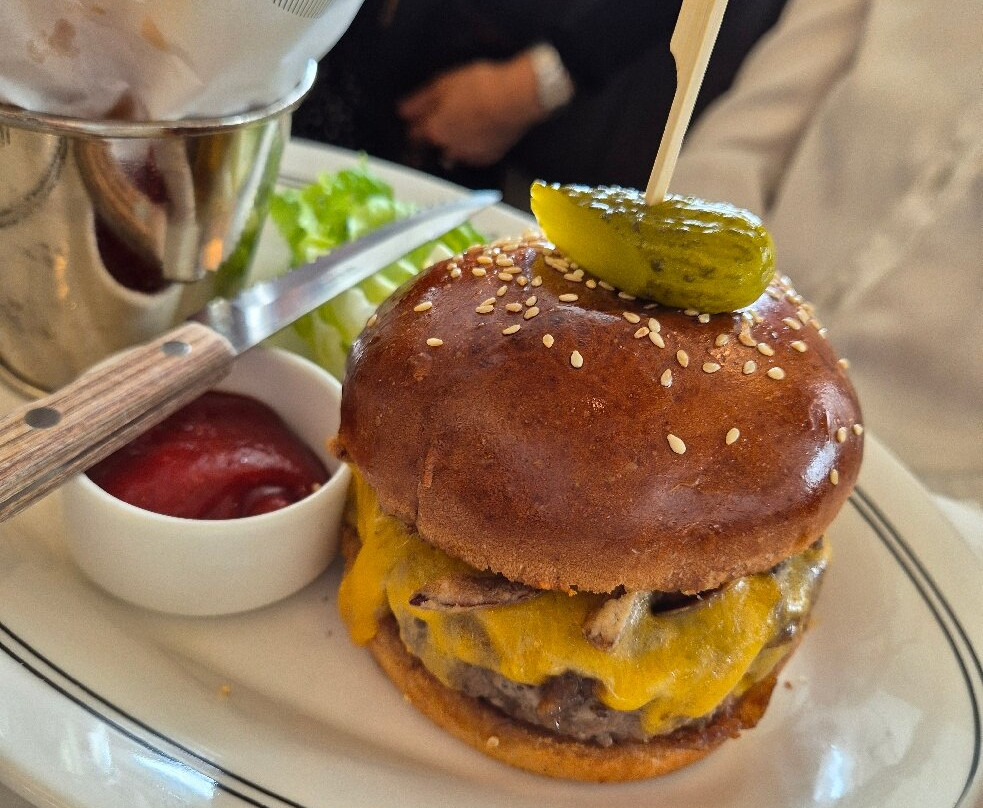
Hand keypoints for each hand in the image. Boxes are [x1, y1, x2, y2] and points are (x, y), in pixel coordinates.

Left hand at [398, 53, 546, 166]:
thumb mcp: (444, 84)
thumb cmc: (479, 86)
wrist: (516, 98)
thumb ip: (420, 101)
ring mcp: (469, 156)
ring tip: (464, 125)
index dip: (415, 125)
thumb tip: (402, 112)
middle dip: (434, 136)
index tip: (418, 119)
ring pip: (453, 154)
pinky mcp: (488, 158)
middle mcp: (448, 149)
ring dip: (453, 144)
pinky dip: (473, 147)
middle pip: (433, 146)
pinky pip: (473, 156)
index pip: (414, 135)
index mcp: (434, 131)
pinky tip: (480, 132)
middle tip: (446, 119)